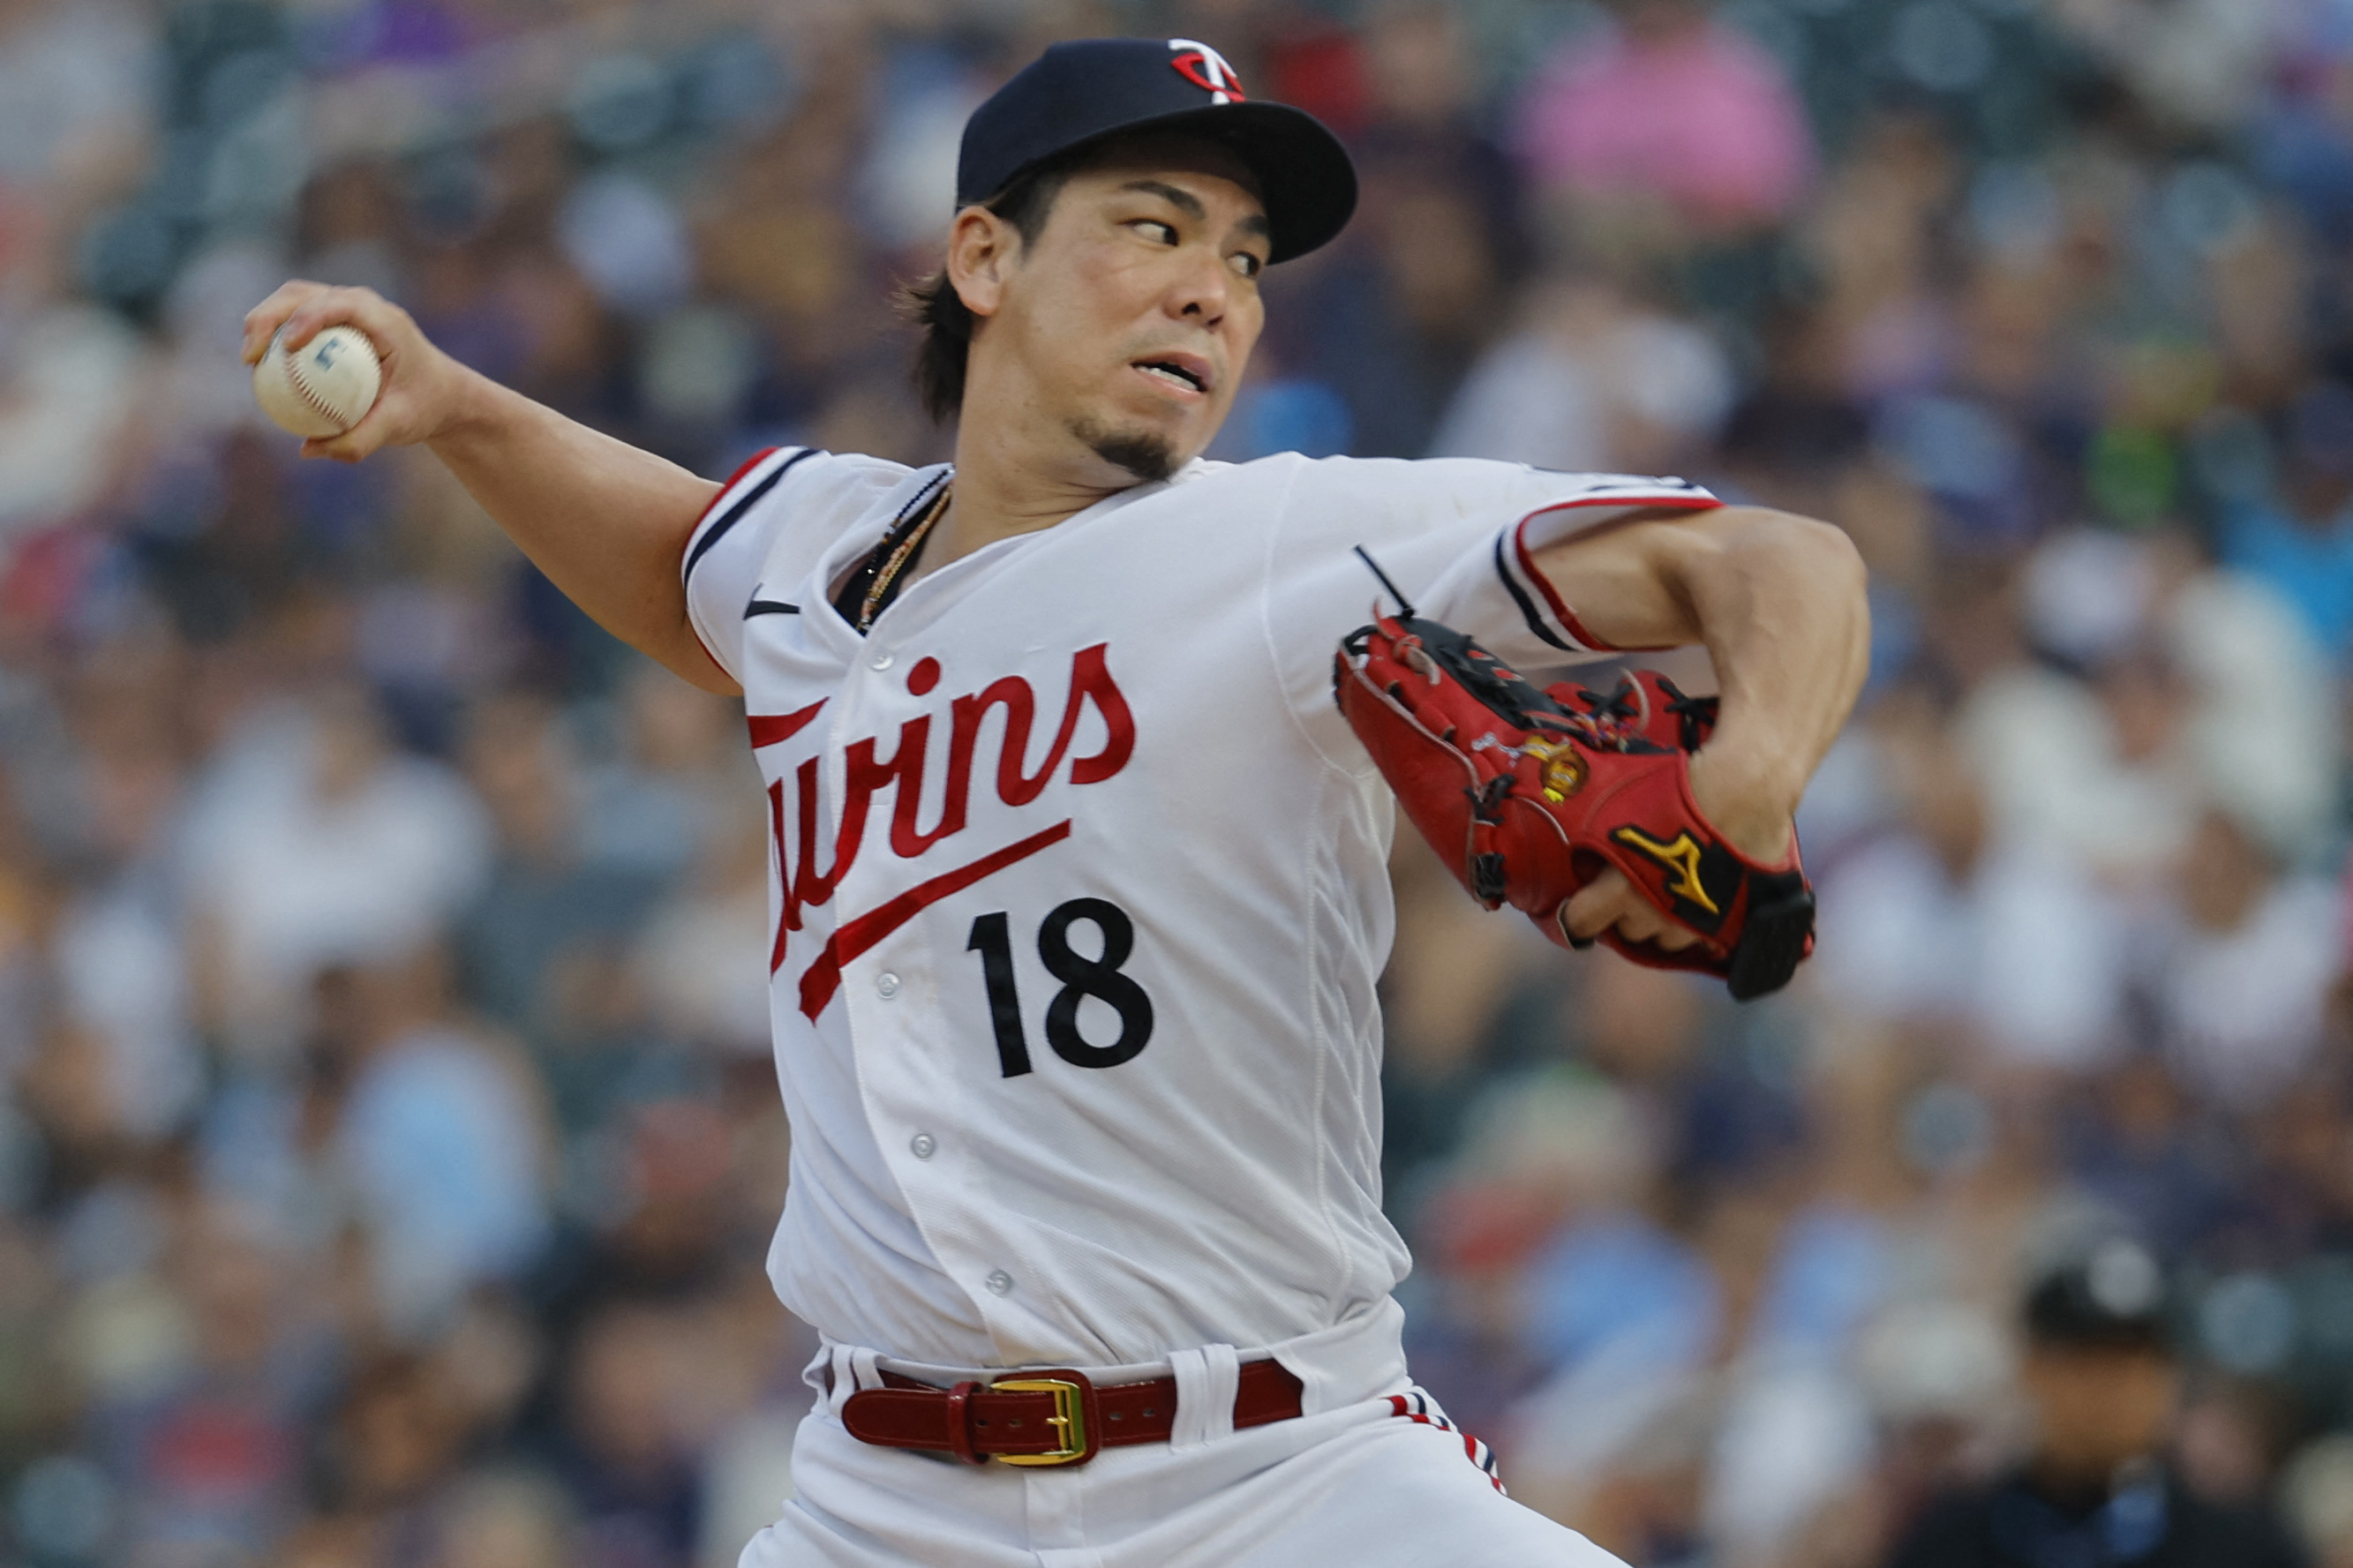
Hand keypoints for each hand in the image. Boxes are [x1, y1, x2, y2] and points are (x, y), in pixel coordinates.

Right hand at [241, 282, 473, 462]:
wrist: (439, 393)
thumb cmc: (423, 407)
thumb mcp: (400, 428)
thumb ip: (359, 440)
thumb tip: (308, 450)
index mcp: (384, 320)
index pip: (339, 305)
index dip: (307, 317)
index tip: (285, 346)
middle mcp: (363, 304)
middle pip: (303, 294)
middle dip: (268, 316)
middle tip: (250, 356)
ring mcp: (346, 307)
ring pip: (293, 299)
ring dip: (264, 321)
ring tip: (249, 360)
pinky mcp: (334, 317)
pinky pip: (295, 318)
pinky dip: (274, 334)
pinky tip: (260, 367)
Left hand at [1557, 743, 1794, 952]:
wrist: (1747, 787)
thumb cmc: (1680, 788)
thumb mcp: (1620, 802)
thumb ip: (1593, 836)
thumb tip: (1566, 839)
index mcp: (1623, 891)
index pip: (1580, 923)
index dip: (1576, 914)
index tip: (1578, 904)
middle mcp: (1658, 917)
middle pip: (1627, 929)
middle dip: (1625, 909)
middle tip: (1634, 876)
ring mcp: (1697, 926)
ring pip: (1666, 937)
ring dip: (1663, 919)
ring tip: (1673, 881)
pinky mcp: (1732, 926)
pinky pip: (1704, 940)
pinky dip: (1700, 925)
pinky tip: (1703, 895)